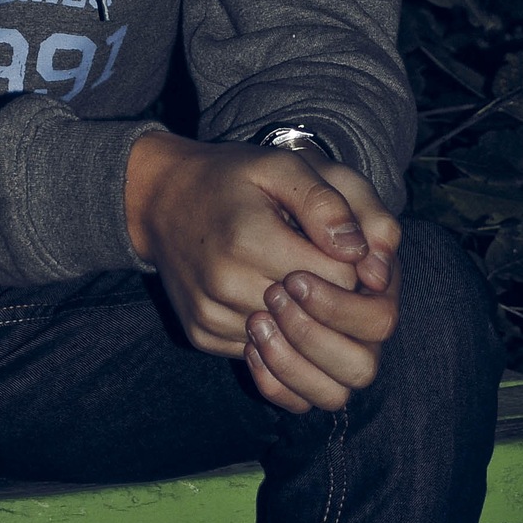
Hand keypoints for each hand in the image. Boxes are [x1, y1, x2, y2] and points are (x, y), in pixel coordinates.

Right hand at [123, 135, 398, 411]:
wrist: (162, 199)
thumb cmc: (230, 178)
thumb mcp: (280, 165)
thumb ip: (325, 203)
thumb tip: (360, 254)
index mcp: (250, 238)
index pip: (339, 279)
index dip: (352, 264)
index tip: (338, 244)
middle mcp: (225, 285)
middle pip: (317, 320)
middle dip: (334, 299)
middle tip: (321, 266)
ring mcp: (211, 316)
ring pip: (292, 345)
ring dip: (305, 319)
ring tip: (292, 278)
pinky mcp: (202, 335)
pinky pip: (262, 357)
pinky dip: (277, 335)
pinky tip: (269, 298)